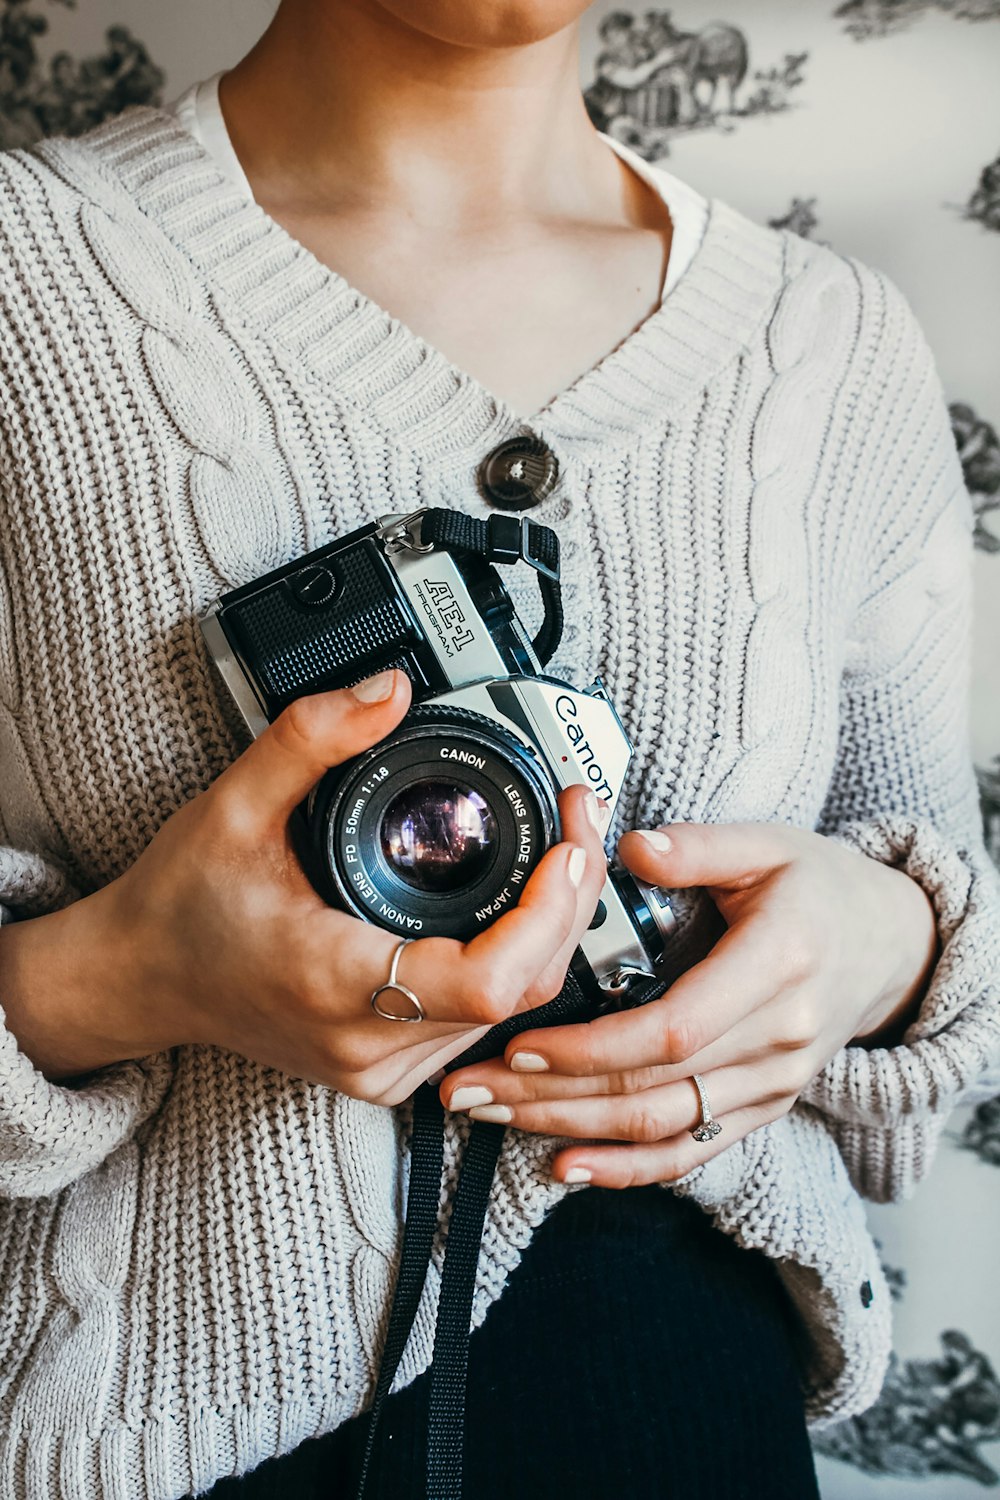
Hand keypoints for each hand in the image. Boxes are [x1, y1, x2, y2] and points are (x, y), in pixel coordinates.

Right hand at [0, 671, 607, 1101]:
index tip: (566, 843)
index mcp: (333, 984)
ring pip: (512, 1016)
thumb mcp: (233, 805)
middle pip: (522, 994)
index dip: (548, 913)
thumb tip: (388, 690)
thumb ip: (310, 739)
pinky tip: (524, 910)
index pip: (486, 982)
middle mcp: (366, 1044)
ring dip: (550, 934)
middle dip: (569, 904)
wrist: (138, 978)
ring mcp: (379, 1069)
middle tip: (579, 822)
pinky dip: (516, 965)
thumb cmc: (179, 905)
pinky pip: (481, 1025)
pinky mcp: (385, 1071)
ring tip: (563, 854)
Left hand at [440, 821, 937, 1186]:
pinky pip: (692, 1152)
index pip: (675, 1029)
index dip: (594, 1049)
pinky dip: (627, 1170)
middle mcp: (782, 1038)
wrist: (889, 944)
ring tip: (492, 1119)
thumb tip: (630, 845)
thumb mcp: (769, 844)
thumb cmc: (820, 886)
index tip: (521, 1045)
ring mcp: (776, 1083)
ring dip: (571, 1132)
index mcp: (780, 964)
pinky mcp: (765, 1109)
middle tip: (469, 1090)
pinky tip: (565, 1169)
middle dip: (552, 1096)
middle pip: (654, 1088)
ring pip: (663, 1128)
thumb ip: (698, 846)